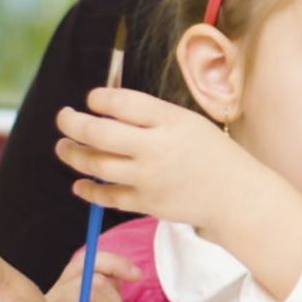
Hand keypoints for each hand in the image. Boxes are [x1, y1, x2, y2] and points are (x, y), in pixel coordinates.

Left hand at [55, 87, 274, 232]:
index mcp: (170, 121)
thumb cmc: (212, 154)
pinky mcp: (145, 203)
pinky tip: (80, 183)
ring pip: (93, 163)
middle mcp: (156, 148)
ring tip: (64, 147)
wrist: (236, 195)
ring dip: (71, 153)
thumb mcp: (189, 123)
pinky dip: (87, 189)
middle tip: (64, 118)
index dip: (97, 98)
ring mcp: (148, 178)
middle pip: (96, 132)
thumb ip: (152, 115)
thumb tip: (106, 108)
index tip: (92, 99)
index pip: (120, 102)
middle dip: (71, 122)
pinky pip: (104, 196)